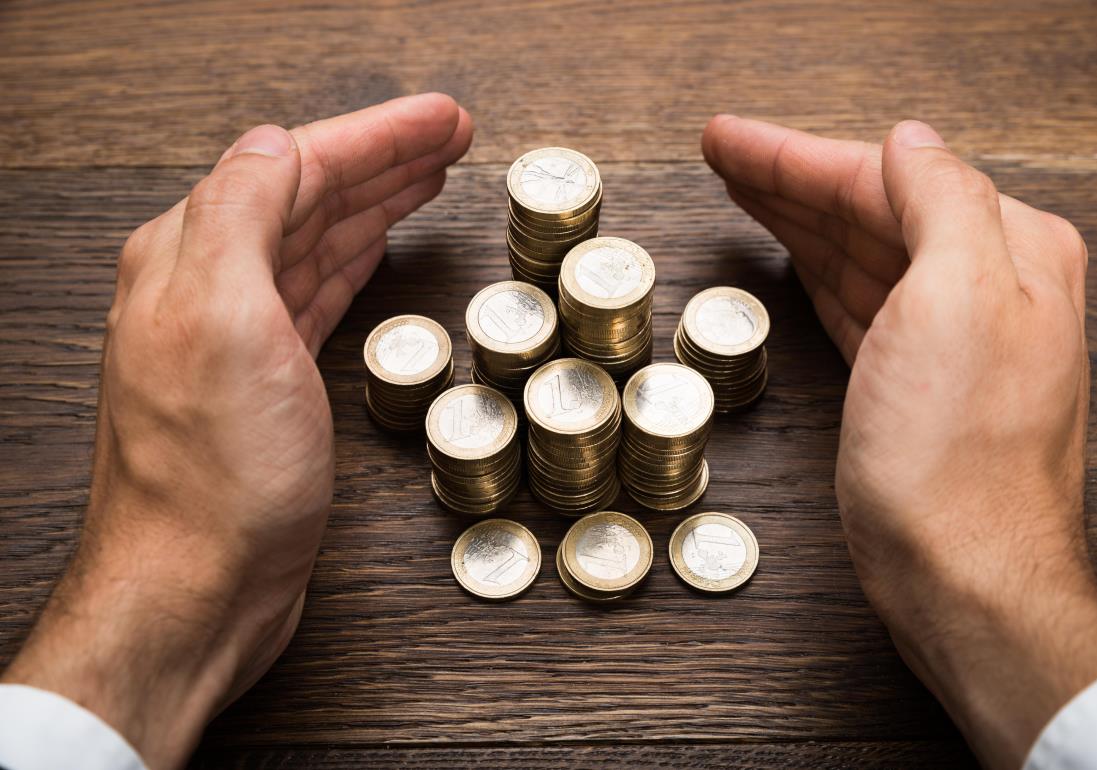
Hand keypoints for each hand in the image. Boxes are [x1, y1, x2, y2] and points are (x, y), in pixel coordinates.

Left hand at [1, 93, 472, 769]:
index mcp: (192, 258)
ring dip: (376, 203)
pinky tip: (377, 247)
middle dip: (384, 159)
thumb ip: (241, 214)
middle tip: (451, 138)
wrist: (199, 586)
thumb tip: (276, 144)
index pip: (294, 166)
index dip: (376, 136)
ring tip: (429, 176)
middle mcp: (209, 289)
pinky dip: (357, 260)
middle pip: (309, 197)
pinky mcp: (269, 384)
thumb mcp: (222, 321)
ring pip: (318, 241)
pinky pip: (319, 293)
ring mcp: (240, 337)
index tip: (442, 120)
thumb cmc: (213, 476)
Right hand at [702, 116, 1096, 767]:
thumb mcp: (960, 299)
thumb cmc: (960, 453)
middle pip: (868, 209)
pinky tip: (789, 253)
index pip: (887, 178)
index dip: (798, 154)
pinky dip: (813, 269)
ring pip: (856, 252)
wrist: (961, 570)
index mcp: (1005, 252)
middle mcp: (983, 288)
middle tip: (721, 154)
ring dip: (796, 216)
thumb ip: (941, 201)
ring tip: (739, 187)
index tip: (730, 139)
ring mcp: (944, 338)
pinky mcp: (908, 383)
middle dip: (789, 177)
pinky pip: (853, 300)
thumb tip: (907, 141)